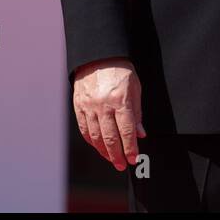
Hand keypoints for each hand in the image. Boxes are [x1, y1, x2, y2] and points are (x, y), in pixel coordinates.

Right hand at [72, 57, 144, 171]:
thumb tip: (140, 134)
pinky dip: (91, 140)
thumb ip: (137, 113)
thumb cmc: (120, 70)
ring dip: (103, 151)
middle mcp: (103, 105)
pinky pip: (84, 128)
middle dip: (117, 155)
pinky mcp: (79, 105)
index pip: (126, 131)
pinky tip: (97, 146)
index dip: (130, 148)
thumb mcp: (135, 88)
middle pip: (110, 138)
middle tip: (122, 165)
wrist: (99, 55)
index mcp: (120, 100)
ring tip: (111, 159)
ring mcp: (89, 106)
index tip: (133, 159)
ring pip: (95, 136)